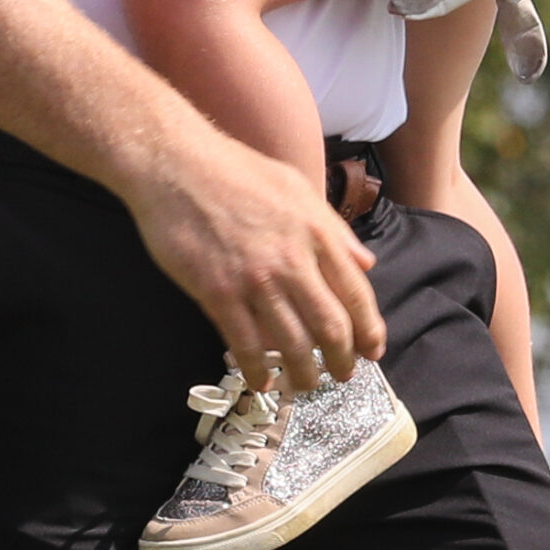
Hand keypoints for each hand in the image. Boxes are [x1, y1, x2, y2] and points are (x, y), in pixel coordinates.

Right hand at [124, 130, 385, 391]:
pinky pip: (245, 345)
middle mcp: (292, 259)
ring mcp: (255, 279)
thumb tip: (365, 262)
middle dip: (342, 360)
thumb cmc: (235, 169)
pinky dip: (258, 370)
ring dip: (303, 374)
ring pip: (292, 343)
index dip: (368, 328)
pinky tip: (261, 380)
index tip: (373, 350)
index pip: (356, 292)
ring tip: (304, 385)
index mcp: (316, 231)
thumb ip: (333, 228)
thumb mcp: (296, 186)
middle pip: (330, 326)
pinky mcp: (217, 293)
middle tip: (342, 376)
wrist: (176, 163)